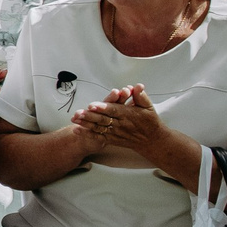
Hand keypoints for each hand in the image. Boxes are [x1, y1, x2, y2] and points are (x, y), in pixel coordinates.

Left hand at [71, 84, 186, 169]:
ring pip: (99, 128)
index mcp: (129, 115)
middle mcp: (121, 124)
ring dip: (85, 124)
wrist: (152, 140)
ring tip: (74, 119)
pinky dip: (88, 134)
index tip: (92, 105)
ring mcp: (116, 133)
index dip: (103, 108)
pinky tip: (77, 130)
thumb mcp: (148, 107)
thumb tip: (137, 86)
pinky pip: (99, 136)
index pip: (114, 110)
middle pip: (103, 120)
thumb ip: (141, 96)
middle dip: (89, 116)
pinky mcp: (112, 139)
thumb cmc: (149, 121)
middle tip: (78, 112)